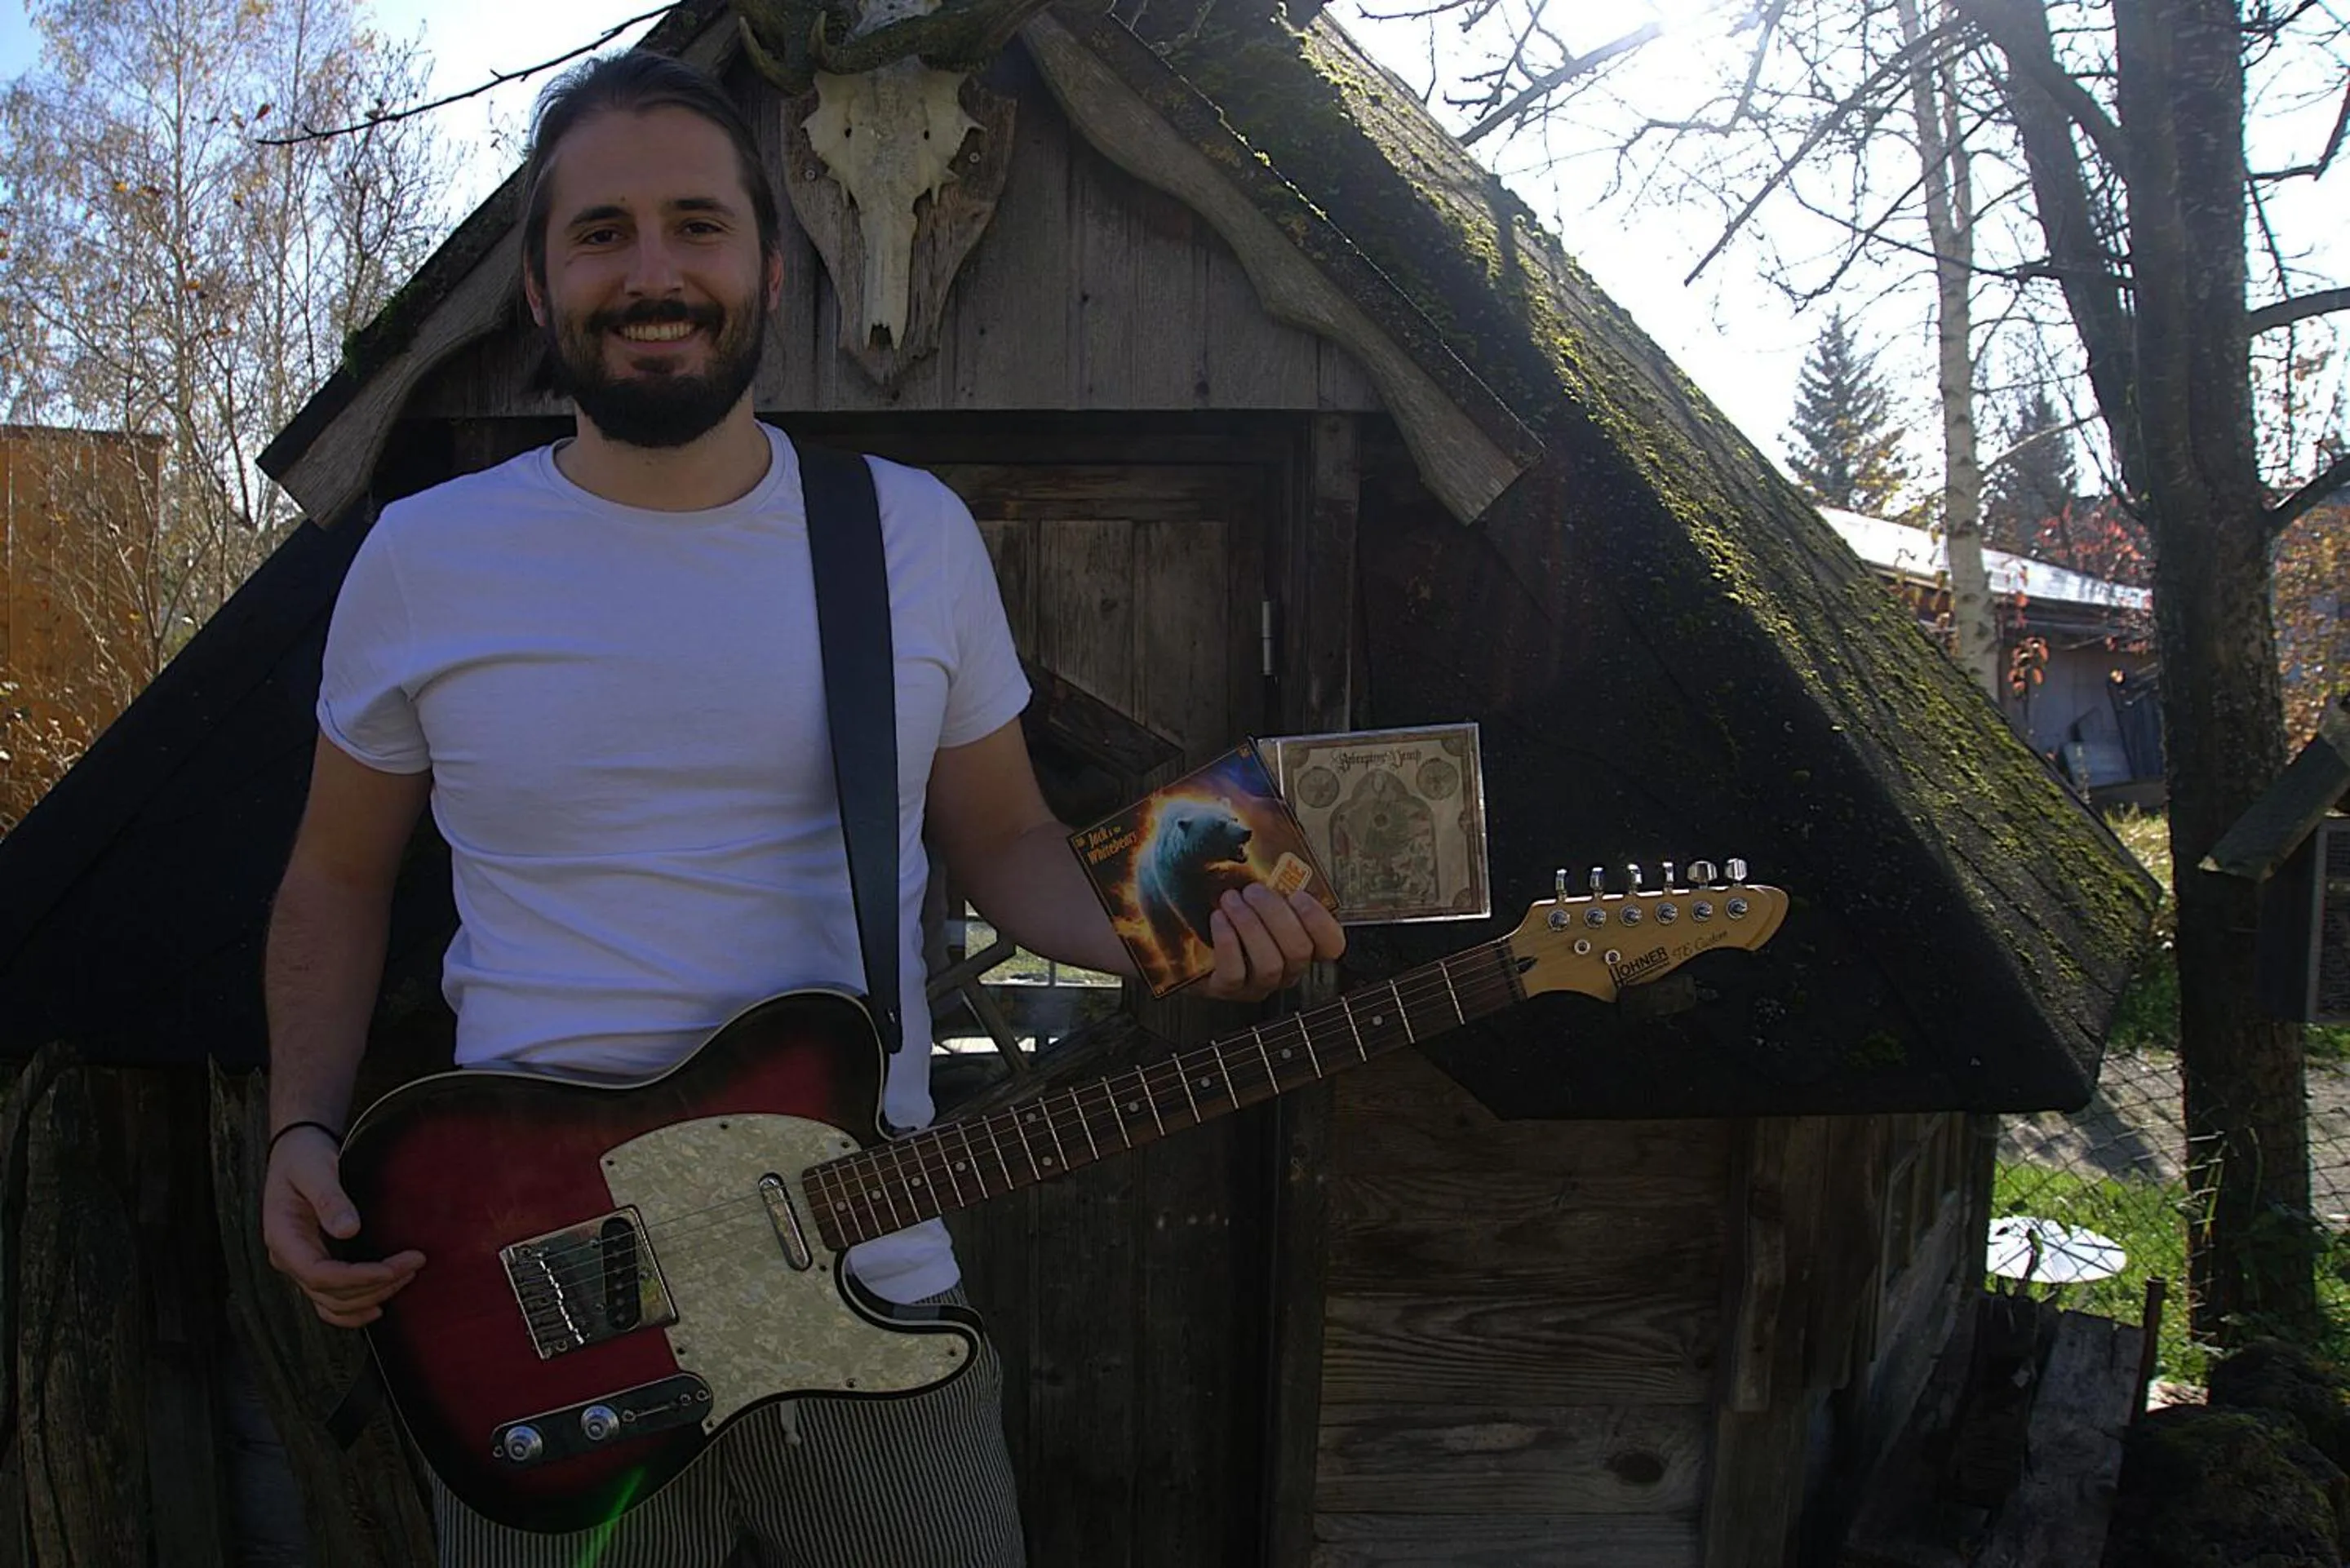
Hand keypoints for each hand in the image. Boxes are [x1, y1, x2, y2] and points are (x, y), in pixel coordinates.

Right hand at [262, 1125, 423, 1327]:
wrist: (297, 1154)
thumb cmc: (305, 1158)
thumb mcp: (314, 1169)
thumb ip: (329, 1198)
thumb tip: (348, 1230)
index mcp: (282, 1237)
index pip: (318, 1274)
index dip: (357, 1278)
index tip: (393, 1269)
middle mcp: (289, 1258)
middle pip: (330, 1292)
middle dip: (375, 1285)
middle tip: (415, 1262)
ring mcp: (301, 1265)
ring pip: (332, 1302)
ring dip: (371, 1297)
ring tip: (407, 1276)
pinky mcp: (315, 1265)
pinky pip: (329, 1302)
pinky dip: (352, 1311)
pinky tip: (378, 1308)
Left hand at [1198, 883, 1345, 1001]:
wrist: (1185, 932)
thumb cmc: (1225, 906)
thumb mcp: (1250, 886)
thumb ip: (1267, 873)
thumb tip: (1259, 839)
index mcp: (1301, 942)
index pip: (1331, 944)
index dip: (1320, 921)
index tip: (1297, 895)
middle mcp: (1285, 968)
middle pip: (1299, 950)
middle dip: (1276, 915)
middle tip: (1253, 891)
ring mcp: (1257, 983)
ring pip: (1270, 964)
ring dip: (1251, 926)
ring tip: (1231, 901)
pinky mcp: (1227, 989)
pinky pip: (1235, 973)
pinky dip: (1228, 943)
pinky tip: (1218, 919)